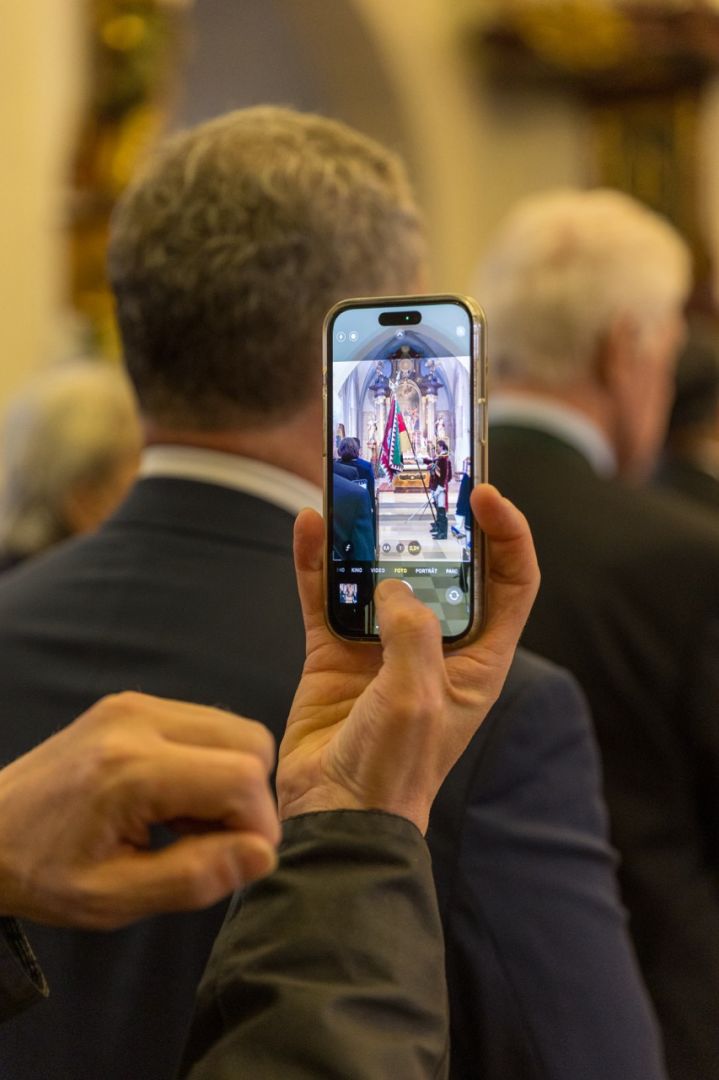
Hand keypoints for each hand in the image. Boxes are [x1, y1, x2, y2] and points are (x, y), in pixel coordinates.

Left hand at [0, 693, 279, 928]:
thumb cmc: (44, 873)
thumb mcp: (113, 899)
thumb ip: (193, 877)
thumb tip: (263, 852)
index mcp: (131, 768)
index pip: (242, 777)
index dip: (258, 825)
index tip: (236, 862)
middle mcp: (139, 720)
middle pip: (249, 740)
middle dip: (248, 798)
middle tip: (210, 842)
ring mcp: (136, 703)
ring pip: (234, 727)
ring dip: (231, 778)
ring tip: (186, 822)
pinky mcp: (133, 701)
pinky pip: (206, 723)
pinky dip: (210, 761)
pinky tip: (174, 798)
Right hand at [277, 484, 538, 831]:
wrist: (335, 815)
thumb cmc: (395, 767)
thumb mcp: (418, 696)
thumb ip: (411, 630)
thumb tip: (390, 586)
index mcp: (478, 659)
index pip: (510, 583)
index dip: (507, 535)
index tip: (485, 495)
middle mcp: (434, 645)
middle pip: (441, 567)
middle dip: (431, 519)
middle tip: (416, 473)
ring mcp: (381, 646)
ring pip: (379, 572)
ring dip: (368, 533)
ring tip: (356, 487)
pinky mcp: (334, 653)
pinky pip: (326, 595)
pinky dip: (317, 562)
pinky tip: (308, 526)